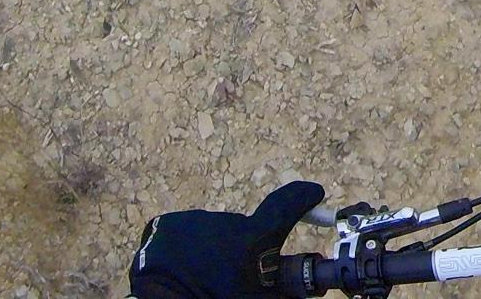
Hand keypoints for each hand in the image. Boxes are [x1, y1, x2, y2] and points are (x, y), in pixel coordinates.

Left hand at [129, 180, 324, 298]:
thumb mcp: (262, 298)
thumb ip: (287, 289)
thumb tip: (307, 288)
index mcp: (254, 240)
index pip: (288, 204)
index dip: (302, 197)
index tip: (314, 193)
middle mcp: (227, 221)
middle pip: (241, 230)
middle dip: (239, 249)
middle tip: (230, 277)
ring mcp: (194, 220)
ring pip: (210, 233)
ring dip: (209, 250)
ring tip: (200, 278)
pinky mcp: (166, 224)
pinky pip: (183, 234)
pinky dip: (183, 250)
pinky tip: (178, 270)